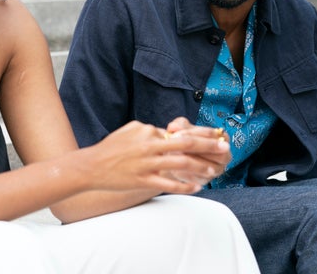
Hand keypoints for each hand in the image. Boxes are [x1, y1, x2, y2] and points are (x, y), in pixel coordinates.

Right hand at [82, 120, 228, 193]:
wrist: (91, 166)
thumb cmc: (110, 148)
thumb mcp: (130, 130)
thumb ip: (149, 130)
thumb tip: (163, 130)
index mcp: (148, 131)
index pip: (177, 132)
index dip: (198, 134)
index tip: (215, 134)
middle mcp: (150, 145)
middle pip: (185, 143)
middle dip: (207, 145)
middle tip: (224, 146)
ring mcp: (147, 163)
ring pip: (180, 164)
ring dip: (200, 166)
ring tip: (213, 170)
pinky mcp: (143, 180)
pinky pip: (169, 183)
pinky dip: (185, 185)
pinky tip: (197, 186)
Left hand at [162, 117, 230, 184]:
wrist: (178, 157)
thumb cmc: (183, 139)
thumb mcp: (181, 128)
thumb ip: (179, 126)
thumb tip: (173, 127)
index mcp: (222, 138)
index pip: (211, 134)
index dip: (193, 133)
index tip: (176, 134)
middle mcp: (225, 156)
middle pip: (213, 152)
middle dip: (193, 149)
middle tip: (175, 147)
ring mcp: (216, 170)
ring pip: (207, 167)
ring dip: (189, 161)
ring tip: (173, 155)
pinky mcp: (206, 180)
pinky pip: (197, 178)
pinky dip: (185, 173)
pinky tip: (173, 167)